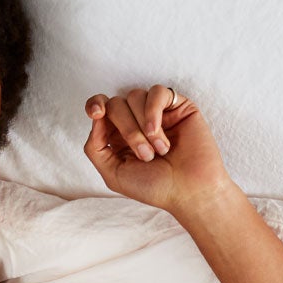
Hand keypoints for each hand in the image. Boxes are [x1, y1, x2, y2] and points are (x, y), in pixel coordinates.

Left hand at [83, 85, 231, 215]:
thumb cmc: (154, 187)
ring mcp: (157, 112)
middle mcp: (136, 121)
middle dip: (126, 130)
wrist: (188, 190)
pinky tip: (159, 134)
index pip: (101, 108)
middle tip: (145, 155)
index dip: (94, 104)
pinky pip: (157, 92)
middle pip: (115, 104)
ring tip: (158, 151)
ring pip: (134, 96)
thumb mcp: (113, 173)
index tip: (96, 113)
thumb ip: (96, 147)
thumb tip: (96, 117)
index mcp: (118, 136)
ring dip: (141, 126)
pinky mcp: (178, 105)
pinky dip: (153, 113)